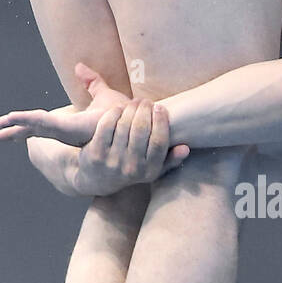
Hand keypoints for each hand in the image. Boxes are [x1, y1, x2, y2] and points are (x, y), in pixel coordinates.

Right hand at [0, 62, 133, 146]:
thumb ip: (91, 83)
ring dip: (16, 127)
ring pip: (36, 128)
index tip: (7, 125)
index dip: (24, 125)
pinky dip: (29, 122)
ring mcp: (68, 131)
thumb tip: (79, 67)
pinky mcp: (71, 129)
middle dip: (14, 131)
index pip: (42, 125)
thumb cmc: (124, 114)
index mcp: (70, 125)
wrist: (137, 122)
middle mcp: (67, 130)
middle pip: (34, 130)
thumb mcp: (104, 95)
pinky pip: (45, 124)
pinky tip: (15, 120)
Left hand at [72, 99, 189, 196]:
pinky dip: (114, 113)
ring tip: (135, 102)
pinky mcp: (96, 154)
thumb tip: (185, 148)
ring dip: (130, 108)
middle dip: (145, 110)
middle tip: (146, 101)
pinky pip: (107, 126)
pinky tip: (119, 108)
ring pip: (124, 125)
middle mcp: (132, 168)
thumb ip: (171, 160)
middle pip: (141, 130)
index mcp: (149, 171)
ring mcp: (112, 161)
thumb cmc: (132, 169)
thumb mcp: (153, 170)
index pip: (159, 142)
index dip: (161, 121)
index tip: (160, 108)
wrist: (98, 180)